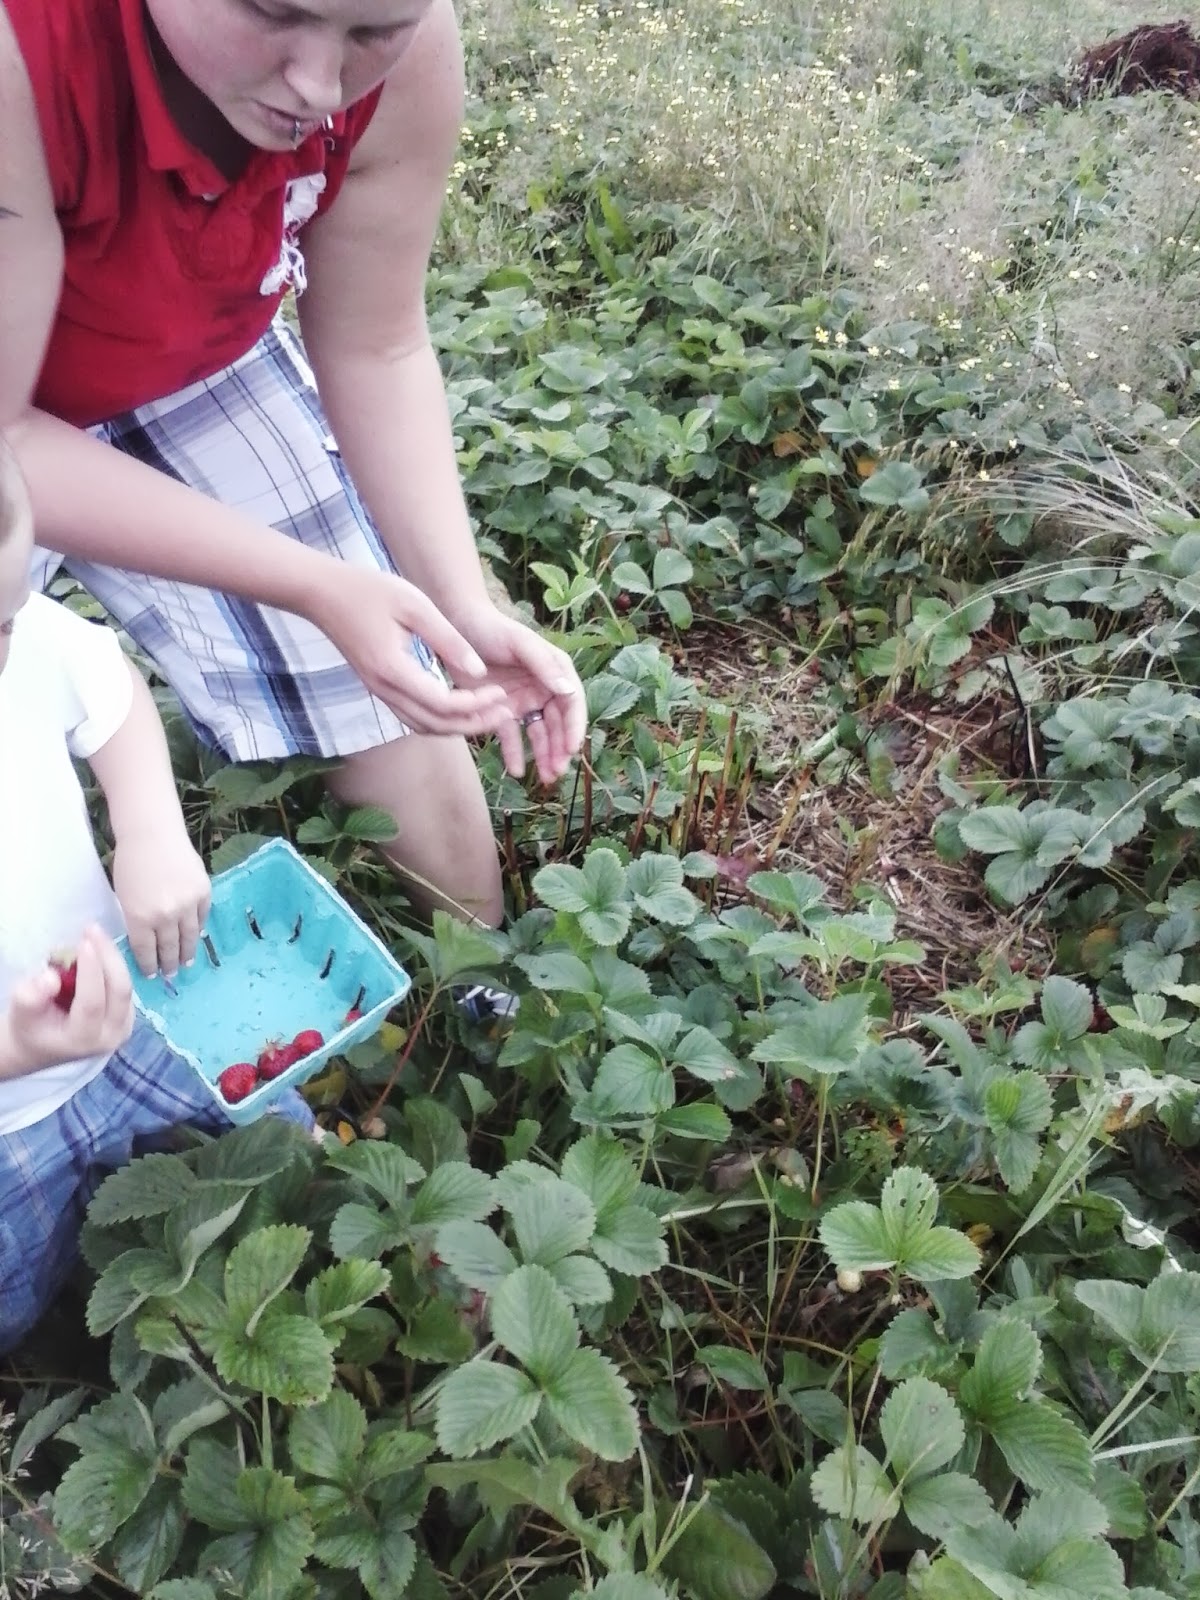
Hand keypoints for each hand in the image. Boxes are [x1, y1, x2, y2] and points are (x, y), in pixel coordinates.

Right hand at [0, 926, 133, 1077]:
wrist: (39, 1045)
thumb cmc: (29, 1026)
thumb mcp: (21, 1011)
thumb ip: (31, 996)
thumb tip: (51, 978)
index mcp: (83, 1039)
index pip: (93, 1002)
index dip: (91, 971)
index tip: (84, 942)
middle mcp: (110, 1037)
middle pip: (119, 991)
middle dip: (108, 956)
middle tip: (92, 929)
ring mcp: (124, 1028)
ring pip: (126, 985)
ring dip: (111, 957)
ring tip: (92, 934)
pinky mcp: (128, 1017)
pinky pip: (125, 985)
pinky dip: (112, 964)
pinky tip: (97, 948)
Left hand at [111, 826, 211, 977]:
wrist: (152, 834)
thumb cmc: (130, 863)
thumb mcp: (123, 897)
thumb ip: (136, 921)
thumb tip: (148, 941)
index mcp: (140, 917)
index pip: (146, 951)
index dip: (148, 966)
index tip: (151, 975)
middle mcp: (166, 916)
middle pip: (169, 948)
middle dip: (169, 964)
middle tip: (170, 975)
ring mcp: (188, 904)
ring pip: (189, 937)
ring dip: (187, 953)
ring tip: (186, 963)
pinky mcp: (203, 893)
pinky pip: (201, 918)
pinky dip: (198, 929)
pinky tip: (195, 937)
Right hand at [310, 567, 517, 737]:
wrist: (323, 594)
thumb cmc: (370, 591)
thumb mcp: (415, 605)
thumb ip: (448, 640)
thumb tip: (480, 672)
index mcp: (394, 669)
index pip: (443, 704)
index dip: (476, 704)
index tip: (501, 691)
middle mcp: (385, 689)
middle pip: (436, 725)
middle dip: (474, 724)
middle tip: (506, 713)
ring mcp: (379, 692)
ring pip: (424, 726)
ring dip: (459, 726)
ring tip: (489, 715)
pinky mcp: (379, 688)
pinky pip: (413, 717)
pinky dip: (441, 720)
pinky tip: (462, 708)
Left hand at [453, 603, 586, 782]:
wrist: (456, 626)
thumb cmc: (492, 629)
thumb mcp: (520, 643)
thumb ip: (544, 665)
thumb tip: (568, 691)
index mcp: (555, 671)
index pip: (572, 704)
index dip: (573, 727)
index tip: (571, 749)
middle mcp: (542, 688)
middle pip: (557, 725)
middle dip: (559, 749)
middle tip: (556, 772)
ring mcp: (522, 701)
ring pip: (538, 734)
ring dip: (543, 756)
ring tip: (544, 777)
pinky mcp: (499, 710)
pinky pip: (510, 736)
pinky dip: (514, 753)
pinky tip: (516, 771)